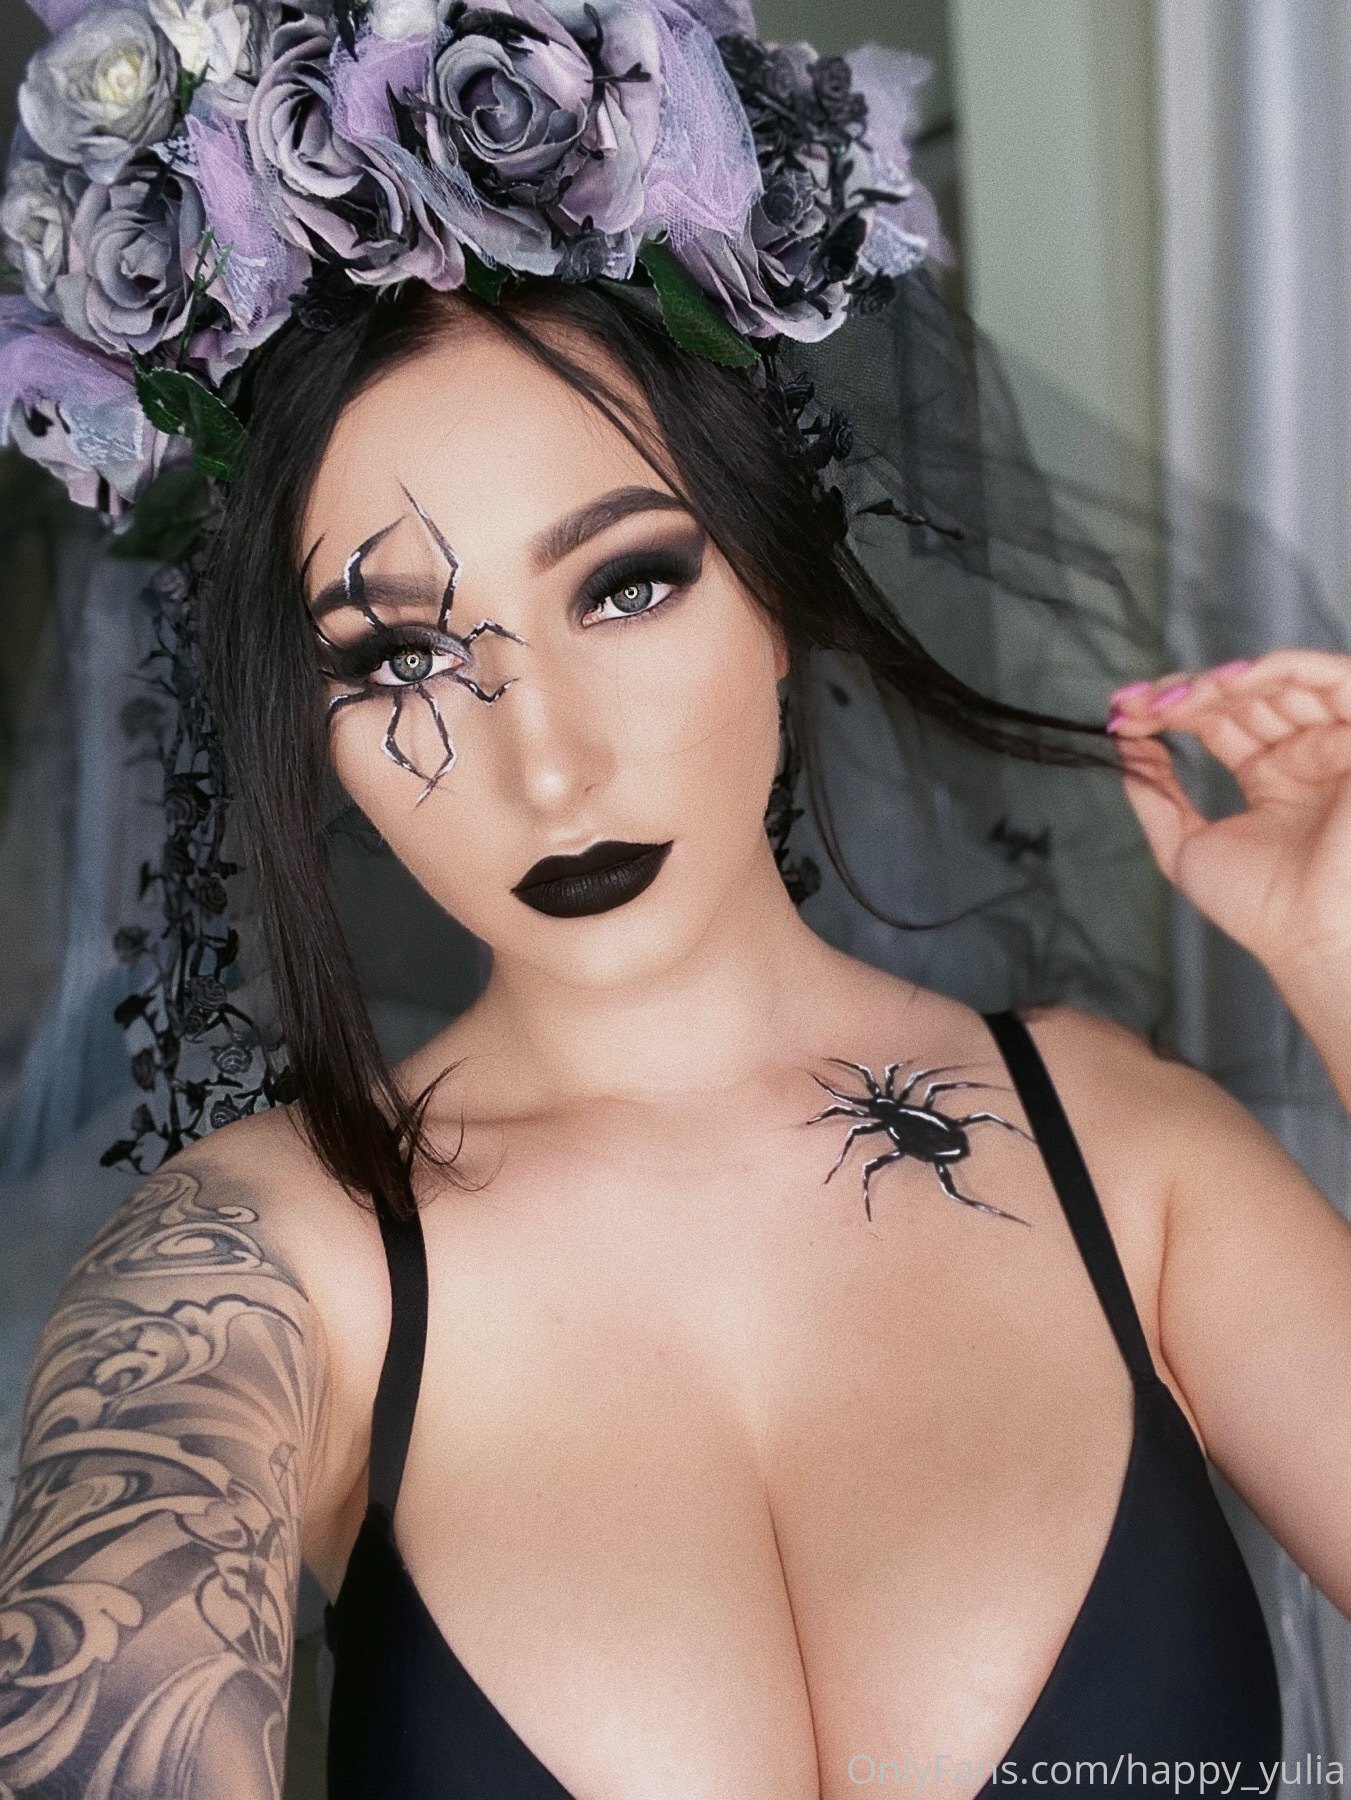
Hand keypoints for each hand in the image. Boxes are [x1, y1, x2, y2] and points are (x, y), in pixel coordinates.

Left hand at [1107, 650, 1350, 984]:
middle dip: (1182, 691)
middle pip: (1243, 694)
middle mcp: (1308, 753)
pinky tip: (1222, 685)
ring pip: (1280, 679)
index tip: (1119, 714)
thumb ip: (1155, 795)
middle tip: (1133, 706)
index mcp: (1275, 777)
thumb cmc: (1260, 909)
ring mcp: (1337, 741)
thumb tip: (1126, 744)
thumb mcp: (1184, 847)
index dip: (1171, 708)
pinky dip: (1276, 670)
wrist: (1310, 938)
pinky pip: (1330, 676)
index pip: (1220, 719)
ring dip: (1219, 680)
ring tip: (1169, 700)